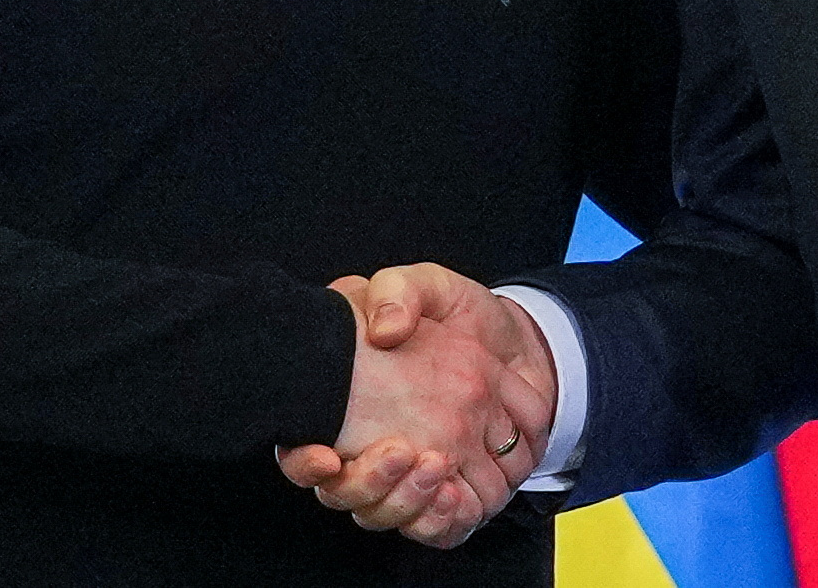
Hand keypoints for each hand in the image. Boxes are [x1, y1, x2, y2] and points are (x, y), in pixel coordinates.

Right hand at [277, 269, 557, 547]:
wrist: (517, 341)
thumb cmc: (458, 315)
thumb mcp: (427, 286)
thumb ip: (398, 293)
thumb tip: (384, 331)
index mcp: (347, 403)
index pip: (299, 451)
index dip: (302, 462)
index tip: (325, 455)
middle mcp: (369, 449)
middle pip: (346, 495)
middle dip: (368, 484)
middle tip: (399, 451)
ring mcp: (410, 475)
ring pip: (388, 516)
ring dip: (407, 502)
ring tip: (436, 466)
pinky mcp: (452, 492)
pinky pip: (438, 530)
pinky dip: (444, 521)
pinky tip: (456, 494)